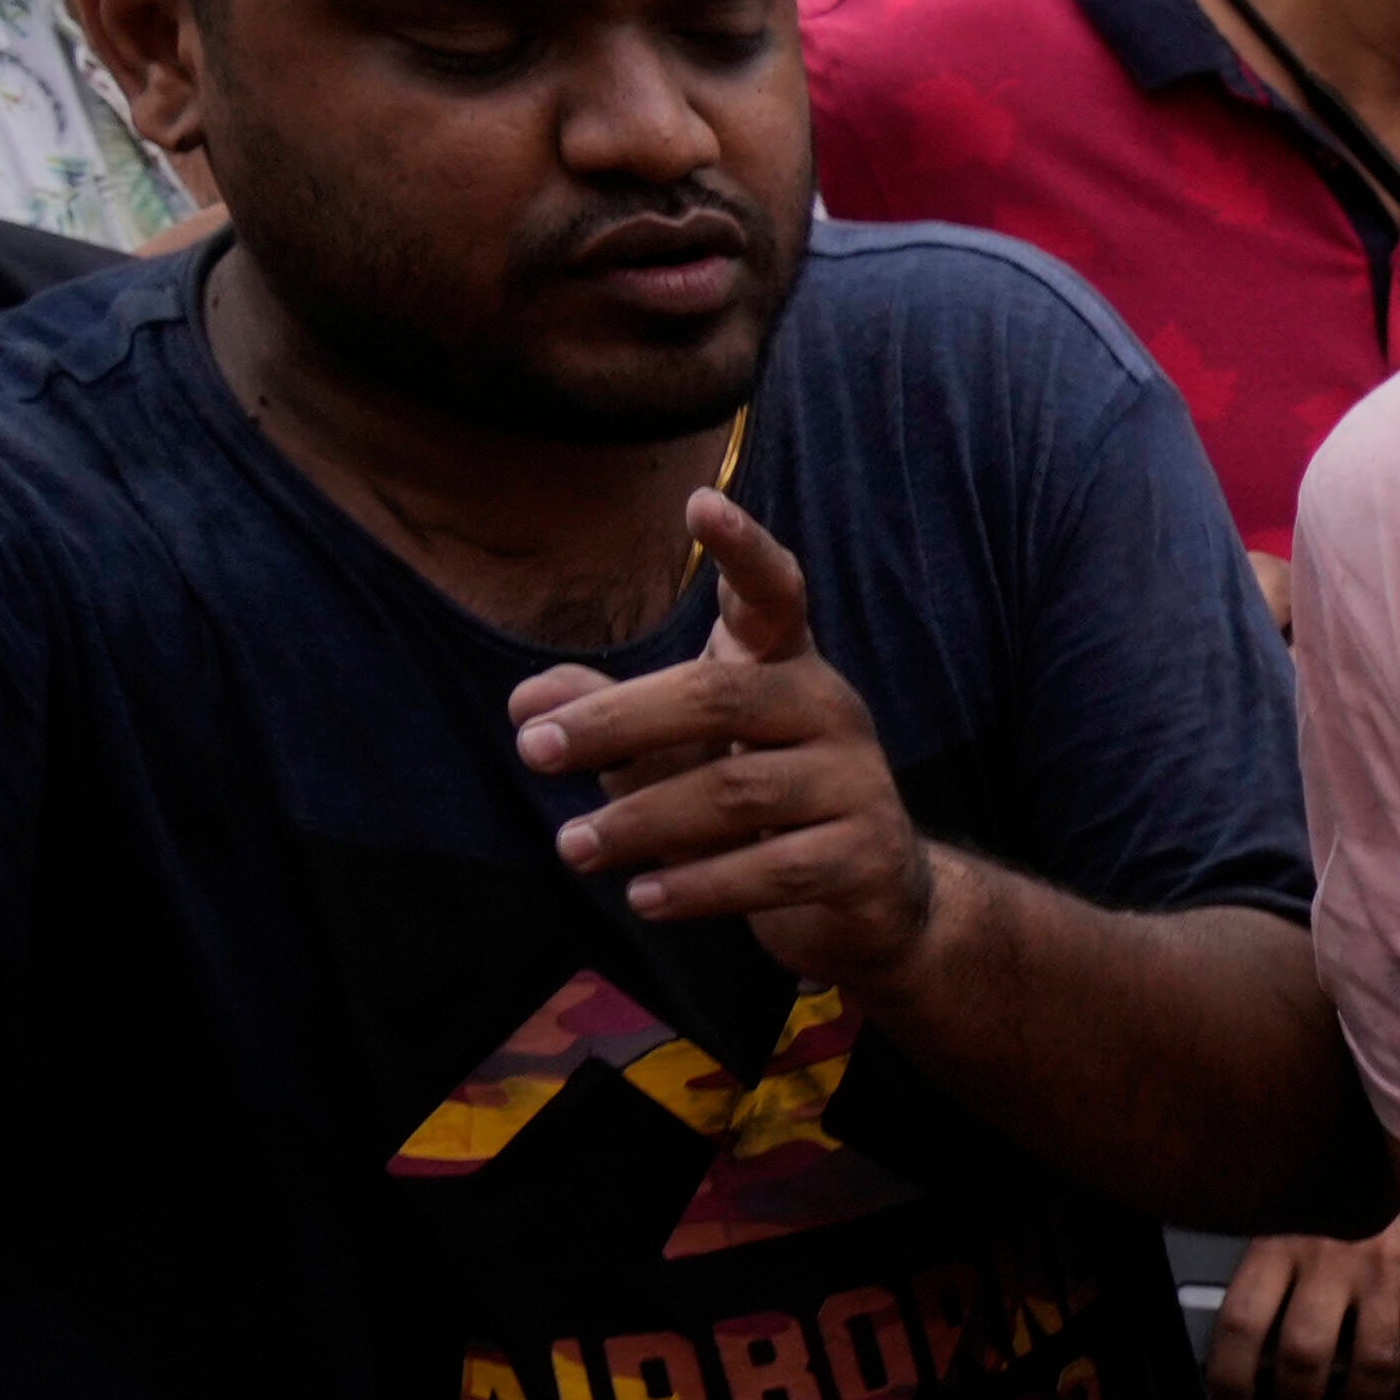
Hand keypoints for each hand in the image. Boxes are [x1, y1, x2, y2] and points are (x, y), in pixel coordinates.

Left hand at [515, 494, 939, 991]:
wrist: (875, 896)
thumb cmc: (761, 804)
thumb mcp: (677, 752)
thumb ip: (608, 720)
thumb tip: (525, 704)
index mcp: (785, 666)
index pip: (773, 592)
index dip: (742, 549)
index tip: (700, 502)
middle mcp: (831, 709)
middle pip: (718, 696)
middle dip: (616, 723)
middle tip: (534, 752)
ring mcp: (858, 783)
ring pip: (737, 793)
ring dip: (640, 821)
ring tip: (573, 847)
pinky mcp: (867, 857)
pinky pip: (772, 870)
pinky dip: (697, 886)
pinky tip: (644, 896)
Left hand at [1201, 1223, 1399, 1399]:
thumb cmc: (1344, 1180)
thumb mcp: (1295, 1206)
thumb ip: (1275, 1257)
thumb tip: (1253, 1330)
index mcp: (1279, 1237)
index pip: (1240, 1321)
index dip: (1230, 1377)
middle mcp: (1327, 1256)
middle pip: (1302, 1354)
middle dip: (1296, 1398)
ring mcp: (1384, 1270)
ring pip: (1366, 1364)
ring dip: (1356, 1399)